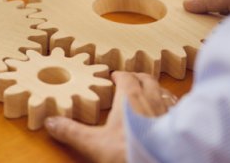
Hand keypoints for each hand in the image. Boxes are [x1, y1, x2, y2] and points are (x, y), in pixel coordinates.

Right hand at [45, 72, 171, 162]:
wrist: (162, 162)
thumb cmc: (130, 150)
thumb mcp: (95, 143)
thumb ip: (72, 132)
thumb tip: (52, 123)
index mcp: (129, 98)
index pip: (125, 78)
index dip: (119, 76)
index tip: (113, 76)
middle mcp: (150, 100)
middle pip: (146, 80)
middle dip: (138, 77)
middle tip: (132, 78)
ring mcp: (167, 112)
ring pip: (162, 92)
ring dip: (155, 89)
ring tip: (149, 92)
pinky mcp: (177, 126)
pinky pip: (174, 109)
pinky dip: (168, 106)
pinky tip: (164, 114)